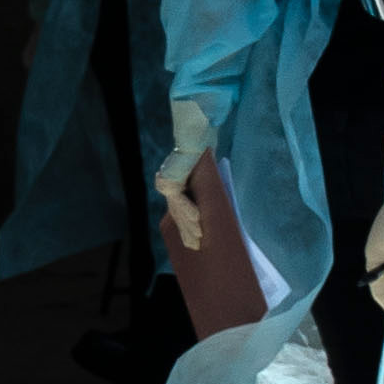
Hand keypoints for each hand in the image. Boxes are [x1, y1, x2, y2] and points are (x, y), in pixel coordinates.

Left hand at [149, 96, 220, 249]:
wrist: (195, 135)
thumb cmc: (203, 154)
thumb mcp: (205, 177)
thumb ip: (206, 193)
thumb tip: (217, 211)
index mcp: (175, 187)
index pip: (179, 212)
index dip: (186, 228)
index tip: (193, 243)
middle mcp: (168, 187)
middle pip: (178, 216)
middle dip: (188, 233)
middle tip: (197, 249)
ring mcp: (167, 185)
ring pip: (178, 212)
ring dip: (190, 227)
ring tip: (200, 241)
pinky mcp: (170, 182)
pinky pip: (180, 202)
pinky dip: (190, 213)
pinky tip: (199, 223)